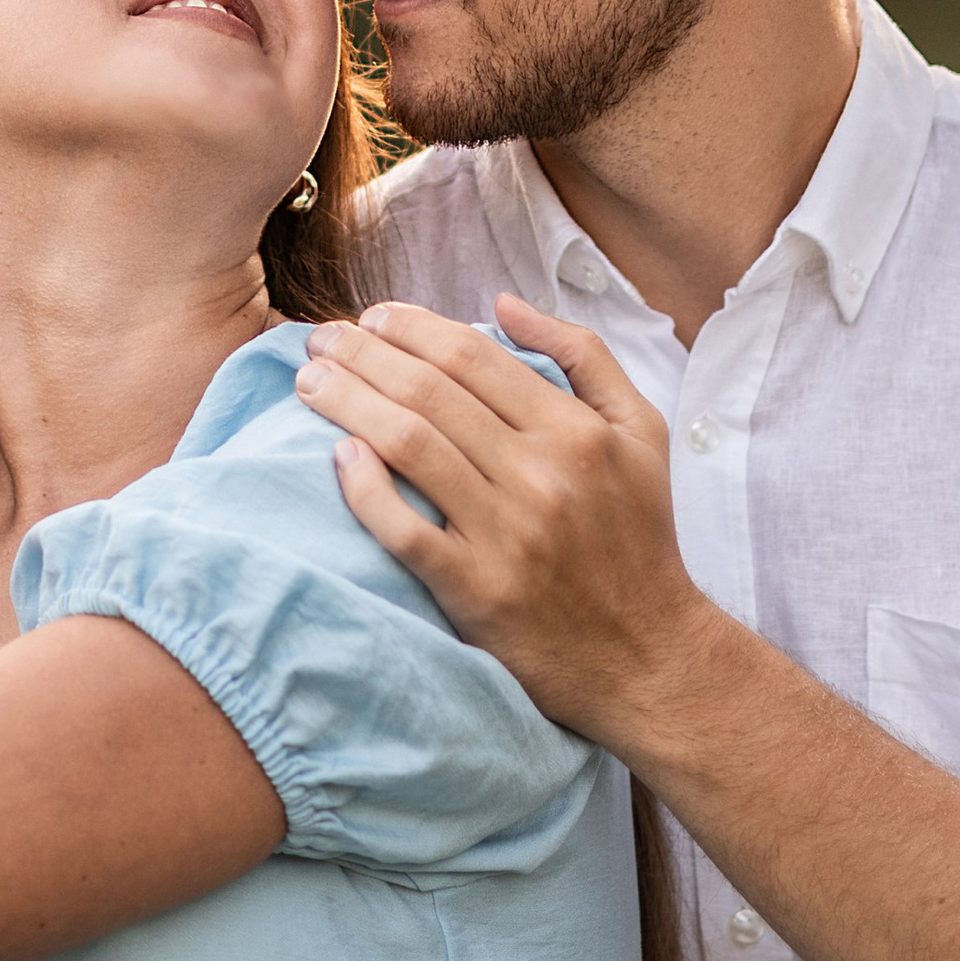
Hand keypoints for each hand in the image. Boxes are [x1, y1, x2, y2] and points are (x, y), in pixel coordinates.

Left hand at [295, 294, 705, 748]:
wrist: (649, 656)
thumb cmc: (638, 536)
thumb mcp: (639, 430)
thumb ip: (582, 354)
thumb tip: (503, 304)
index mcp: (574, 430)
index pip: (471, 355)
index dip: (411, 328)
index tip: (373, 318)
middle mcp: (540, 474)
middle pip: (429, 391)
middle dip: (364, 354)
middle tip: (321, 339)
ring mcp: (506, 534)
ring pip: (408, 445)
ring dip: (348, 403)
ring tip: (310, 383)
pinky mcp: (477, 591)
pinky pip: (404, 530)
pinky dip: (365, 489)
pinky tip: (339, 458)